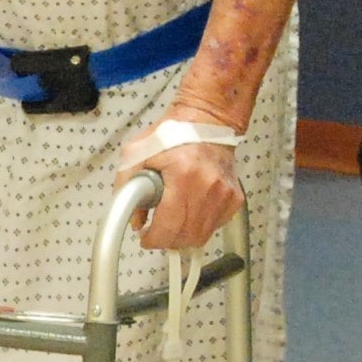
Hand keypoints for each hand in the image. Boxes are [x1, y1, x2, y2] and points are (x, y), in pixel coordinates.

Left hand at [116, 112, 242, 249]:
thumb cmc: (172, 135)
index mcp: (183, 175)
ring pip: (201, 236)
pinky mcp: (235, 197)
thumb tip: (135, 220)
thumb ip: (126, 187)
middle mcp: (208, 187)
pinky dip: (200, 226)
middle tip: (155, 232)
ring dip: (183, 237)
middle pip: (186, 236)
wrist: (207, 121)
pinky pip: (215, 226)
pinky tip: (189, 213)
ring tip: (171, 222)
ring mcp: (224, 194)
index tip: (145, 238)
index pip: (169, 225)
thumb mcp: (136, 153)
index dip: (154, 239)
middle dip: (166, 240)